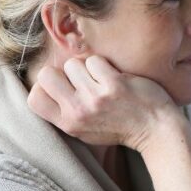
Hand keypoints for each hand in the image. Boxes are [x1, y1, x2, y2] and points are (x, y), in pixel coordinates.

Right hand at [27, 55, 180, 151]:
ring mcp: (95, 97)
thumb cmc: (121, 127)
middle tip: (82, 79)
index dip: (44, 87)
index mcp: (68, 124)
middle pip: (46, 74)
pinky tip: (116, 77)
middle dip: (63, 71)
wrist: (156, 130)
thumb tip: (45, 84)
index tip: (62, 86)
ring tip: (102, 80)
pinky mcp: (114, 84)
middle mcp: (78, 111)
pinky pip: (95, 60)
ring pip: (73, 63)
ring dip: (87, 67)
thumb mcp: (86, 130)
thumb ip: (66, 112)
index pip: (33, 98)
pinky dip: (105, 64)